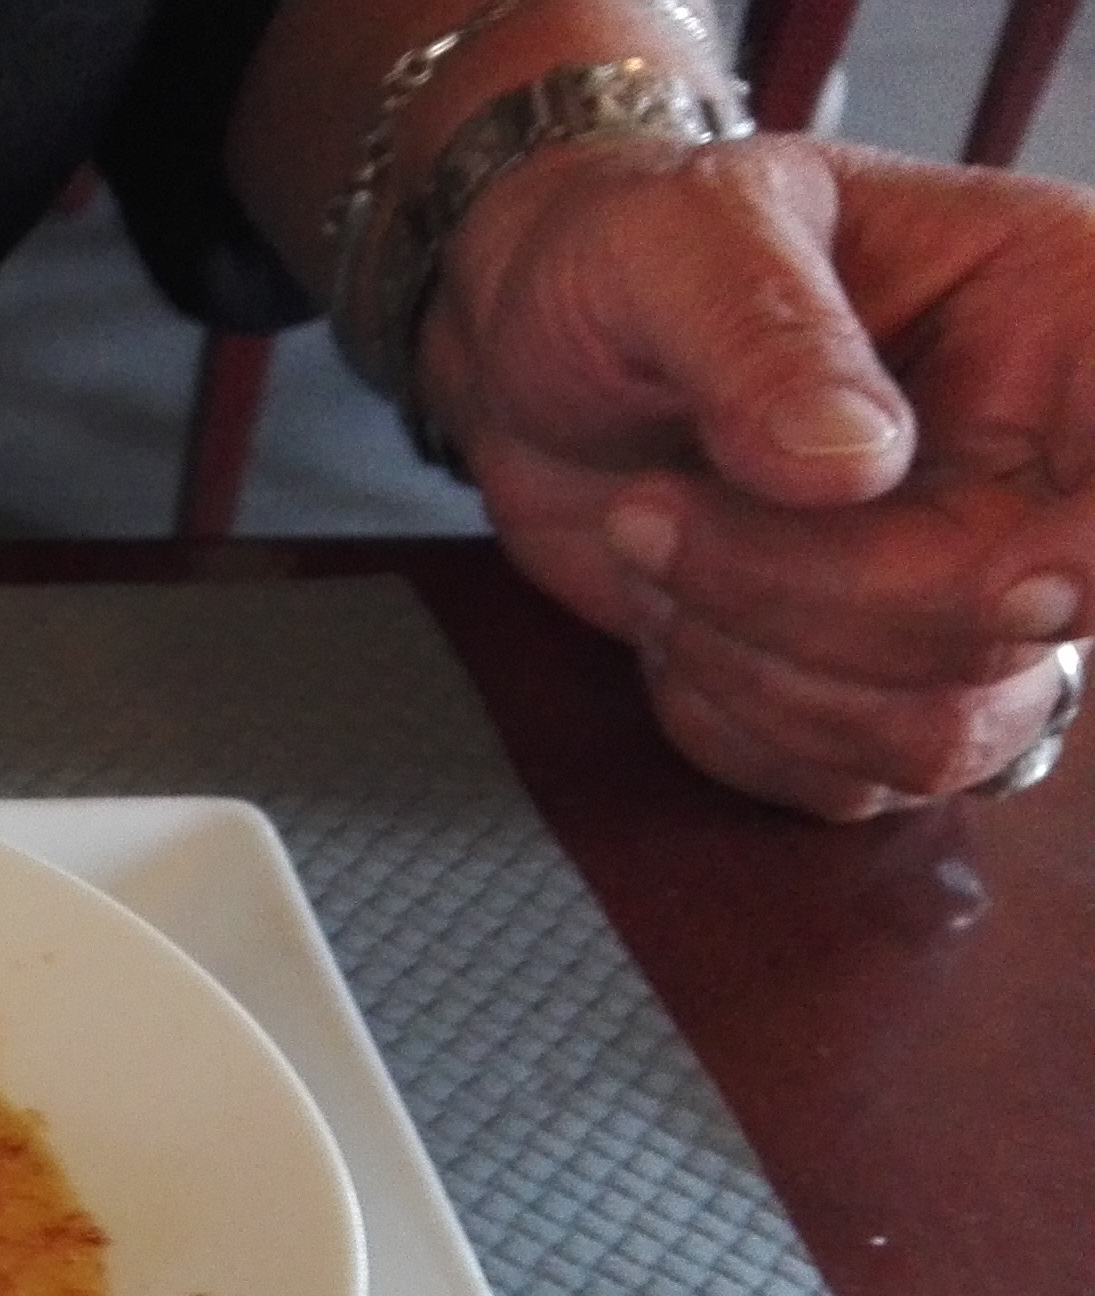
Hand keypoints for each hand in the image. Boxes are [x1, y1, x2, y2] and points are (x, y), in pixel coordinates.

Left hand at [420, 133, 1094, 818]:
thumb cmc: (624, 259)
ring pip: (943, 731)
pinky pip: (849, 778)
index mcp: (1073, 313)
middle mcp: (1057, 463)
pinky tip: (671, 617)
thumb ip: (761, 329)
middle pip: (1026, 626)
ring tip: (651, 546)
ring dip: (757, 670)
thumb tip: (854, 462)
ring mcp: (983, 584)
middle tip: (650, 510)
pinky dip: (729, 724)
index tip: (1003, 578)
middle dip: (810, 600)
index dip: (1088, 562)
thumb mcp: (672, 236)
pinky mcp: (889, 682)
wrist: (536, 352)